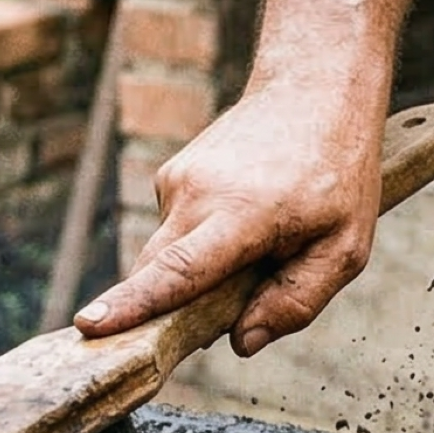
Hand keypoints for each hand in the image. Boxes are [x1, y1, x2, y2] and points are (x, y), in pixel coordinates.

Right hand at [74, 90, 382, 355]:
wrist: (313, 89)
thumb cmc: (337, 171)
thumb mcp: (344, 247)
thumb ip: (296, 301)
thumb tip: (240, 343)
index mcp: (243, 214)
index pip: (178, 269)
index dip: (134, 304)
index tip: (89, 325)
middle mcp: (198, 194)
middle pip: (156, 273)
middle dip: (165, 309)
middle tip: (217, 315)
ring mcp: (177, 180)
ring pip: (166, 256)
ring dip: (198, 271)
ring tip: (259, 241)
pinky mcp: (170, 175)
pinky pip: (174, 232)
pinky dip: (199, 243)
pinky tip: (243, 219)